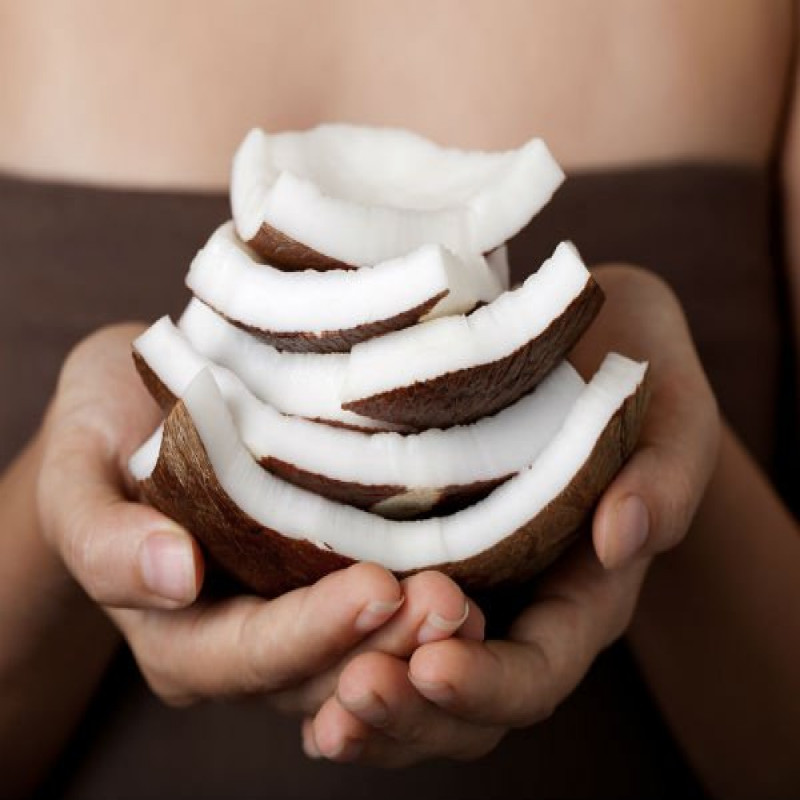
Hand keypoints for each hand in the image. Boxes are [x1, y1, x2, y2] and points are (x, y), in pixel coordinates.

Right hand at [35, 325, 480, 705]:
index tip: (376, 585)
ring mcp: (288, 619)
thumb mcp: (76, 472)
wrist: (138, 406)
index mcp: (175, 634)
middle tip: (450, 605)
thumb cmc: (102, 431)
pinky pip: (378, 622)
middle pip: (317, 673)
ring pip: (359, 660)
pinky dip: (421, 618)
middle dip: (385, 646)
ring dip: (417, 640)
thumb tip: (173, 573)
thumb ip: (102, 538)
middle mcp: (237, 646)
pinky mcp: (326, 585)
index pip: (245, 656)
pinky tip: (472, 589)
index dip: (310, 632)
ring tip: (469, 603)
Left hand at [303, 265, 720, 764]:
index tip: (433, 664)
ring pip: (409, 682)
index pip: (538, 671)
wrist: (584, 340)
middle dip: (411, 713)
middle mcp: (514, 608)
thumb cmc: (634, 372)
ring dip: (358, 698)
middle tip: (351, 695)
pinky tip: (287, 662)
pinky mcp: (405, 553)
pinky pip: (366, 630)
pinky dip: (329, 658)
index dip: (489, 684)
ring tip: (318, 708)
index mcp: (581, 595)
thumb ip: (667, 476)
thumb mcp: (670, 413)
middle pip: (464, 708)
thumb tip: (626, 534)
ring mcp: (459, 587)